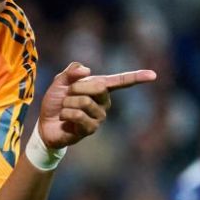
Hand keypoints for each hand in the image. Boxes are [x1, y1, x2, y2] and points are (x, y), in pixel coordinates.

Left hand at [37, 62, 155, 147]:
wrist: (45, 124)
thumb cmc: (56, 101)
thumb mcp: (60, 82)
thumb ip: (71, 72)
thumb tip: (87, 70)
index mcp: (100, 88)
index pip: (121, 81)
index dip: (137, 77)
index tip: (153, 75)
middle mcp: (104, 102)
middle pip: (98, 86)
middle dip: (76, 87)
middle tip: (67, 95)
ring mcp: (99, 117)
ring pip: (84, 101)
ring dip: (68, 103)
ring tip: (65, 109)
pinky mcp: (91, 129)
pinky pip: (78, 115)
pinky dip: (66, 113)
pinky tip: (64, 119)